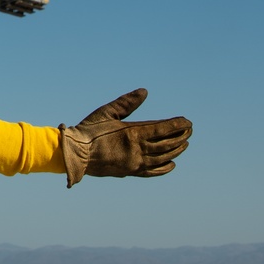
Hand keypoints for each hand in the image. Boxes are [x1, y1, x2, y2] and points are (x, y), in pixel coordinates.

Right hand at [59, 88, 191, 187]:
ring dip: (176, 150)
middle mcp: (137, 150)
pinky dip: (164, 168)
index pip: (162, 128)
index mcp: (132, 133)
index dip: (177, 125)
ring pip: (162, 157)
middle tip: (190, 131)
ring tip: (184, 144)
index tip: (187, 122)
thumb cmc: (88, 130)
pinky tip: (172, 164)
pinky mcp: (130, 172)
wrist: (74, 154)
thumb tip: (144, 92)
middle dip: (181, 136)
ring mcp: (135, 163)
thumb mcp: (107, 112)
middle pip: (167, 144)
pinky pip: (152, 171)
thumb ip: (126, 102)